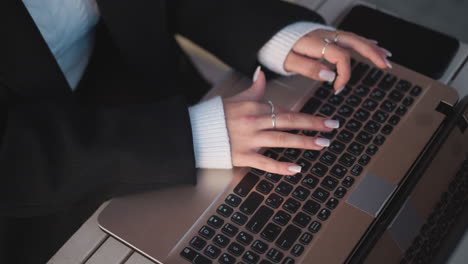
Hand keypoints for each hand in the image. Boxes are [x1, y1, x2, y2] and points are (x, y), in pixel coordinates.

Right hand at [224, 68, 338, 174]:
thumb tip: (261, 72)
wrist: (194, 132)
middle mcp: (254, 121)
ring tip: (322, 144)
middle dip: (313, 124)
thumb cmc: (215, 115)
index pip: (286, 110)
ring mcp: (249, 139)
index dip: (307, 115)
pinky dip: (281, 167)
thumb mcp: (235, 98)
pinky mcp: (242, 156)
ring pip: (282, 140)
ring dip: (304, 142)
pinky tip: (297, 168)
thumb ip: (253, 88)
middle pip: (289, 122)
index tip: (325, 119)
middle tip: (332, 128)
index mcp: (254, 106)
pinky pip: (265, 162)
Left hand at [284, 29, 391, 93]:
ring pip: (356, 38)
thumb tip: (329, 76)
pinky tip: (376, 46)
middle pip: (354, 41)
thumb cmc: (283, 51)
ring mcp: (330, 34)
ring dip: (372, 48)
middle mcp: (326, 36)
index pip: (339, 56)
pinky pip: (352, 37)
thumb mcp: (290, 62)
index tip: (337, 89)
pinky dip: (366, 42)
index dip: (343, 73)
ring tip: (386, 58)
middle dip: (371, 53)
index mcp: (316, 43)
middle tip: (384, 65)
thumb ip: (308, 68)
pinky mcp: (331, 35)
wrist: (277, 36)